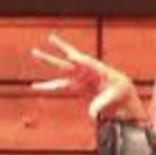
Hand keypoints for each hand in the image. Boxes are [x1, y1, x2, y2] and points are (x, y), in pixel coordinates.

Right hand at [30, 32, 146, 123]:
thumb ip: (103, 104)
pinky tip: (35, 86)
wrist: (121, 94)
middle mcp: (86, 70)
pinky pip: (59, 86)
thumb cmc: (121, 91)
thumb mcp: (114, 97)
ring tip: (34, 52)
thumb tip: (92, 115)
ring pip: (60, 69)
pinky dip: (47, 87)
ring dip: (48, 61)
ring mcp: (79, 77)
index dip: (79, 60)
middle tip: (48, 39)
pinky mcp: (76, 86)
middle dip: (57, 52)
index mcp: (98, 69)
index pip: (87, 62)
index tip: (72, 56)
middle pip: (69, 61)